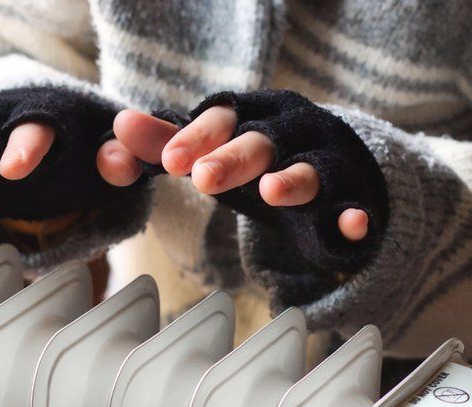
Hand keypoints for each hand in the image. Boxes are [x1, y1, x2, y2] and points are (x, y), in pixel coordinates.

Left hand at [106, 107, 368, 241]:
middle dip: (232, 157)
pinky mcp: (353, 198)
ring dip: (293, 179)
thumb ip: (163, 143)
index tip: (168, 162)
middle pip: (261, 141)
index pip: (221, 117)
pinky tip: (351, 227)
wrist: (334, 173)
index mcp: (251, 114)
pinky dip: (354, 216)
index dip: (195, 137)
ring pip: (312, 169)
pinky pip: (355, 207)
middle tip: (202, 178)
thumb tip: (116, 128)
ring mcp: (327, 163)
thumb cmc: (256, 158)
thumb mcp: (211, 151)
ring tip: (271, 192)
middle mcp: (292, 131)